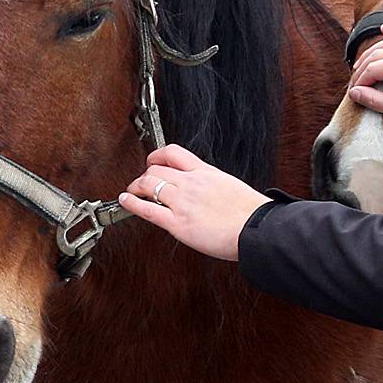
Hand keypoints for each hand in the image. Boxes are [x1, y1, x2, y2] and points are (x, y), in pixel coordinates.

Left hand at [117, 145, 267, 261]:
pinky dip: (131, 203)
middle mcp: (191, 183)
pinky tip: (126, 201)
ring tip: (131, 192)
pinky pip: (147, 209)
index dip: (157, 156)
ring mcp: (183, 202)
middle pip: (156, 169)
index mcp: (206, 173)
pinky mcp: (178, 223)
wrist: (257, 229)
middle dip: (144, 175)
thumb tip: (209, 191)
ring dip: (135, 187)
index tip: (153, 161)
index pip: (174, 153)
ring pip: (148, 184)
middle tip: (141, 183)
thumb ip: (214, 185)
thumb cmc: (251, 214)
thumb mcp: (232, 187)